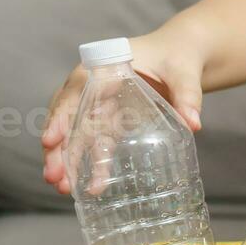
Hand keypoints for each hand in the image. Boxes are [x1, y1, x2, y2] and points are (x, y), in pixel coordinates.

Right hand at [40, 29, 207, 194]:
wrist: (182, 57)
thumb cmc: (177, 58)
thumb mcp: (184, 73)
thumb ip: (188, 95)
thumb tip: (194, 123)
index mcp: (103, 68)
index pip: (75, 94)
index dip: (61, 117)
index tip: (51, 140)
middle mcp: (94, 87)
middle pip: (69, 118)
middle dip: (58, 148)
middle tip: (53, 177)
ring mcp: (101, 106)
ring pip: (78, 135)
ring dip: (69, 161)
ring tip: (62, 188)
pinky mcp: (112, 122)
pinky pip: (98, 144)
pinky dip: (94, 165)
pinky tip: (92, 187)